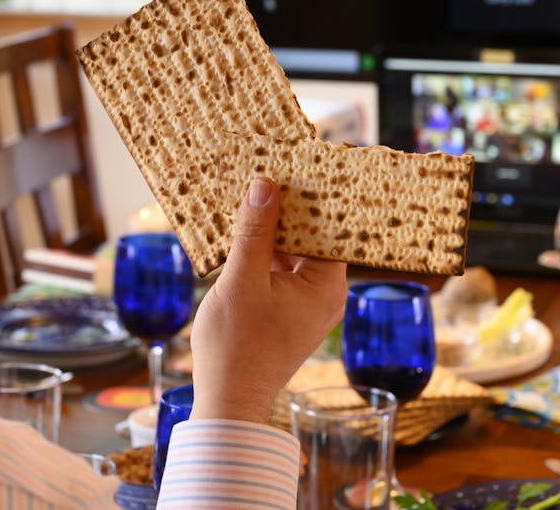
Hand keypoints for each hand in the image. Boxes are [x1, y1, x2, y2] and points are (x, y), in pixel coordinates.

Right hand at [188, 177, 347, 423]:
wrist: (227, 401)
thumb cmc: (236, 348)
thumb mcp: (241, 280)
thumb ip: (255, 232)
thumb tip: (264, 186)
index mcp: (326, 286)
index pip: (332, 226)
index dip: (318, 192)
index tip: (307, 159)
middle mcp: (325, 293)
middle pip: (313, 235)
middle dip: (290, 205)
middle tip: (271, 166)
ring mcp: (306, 302)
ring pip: (295, 250)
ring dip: (274, 226)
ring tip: (252, 190)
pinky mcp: (287, 309)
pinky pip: (282, 268)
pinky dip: (265, 249)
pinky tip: (243, 229)